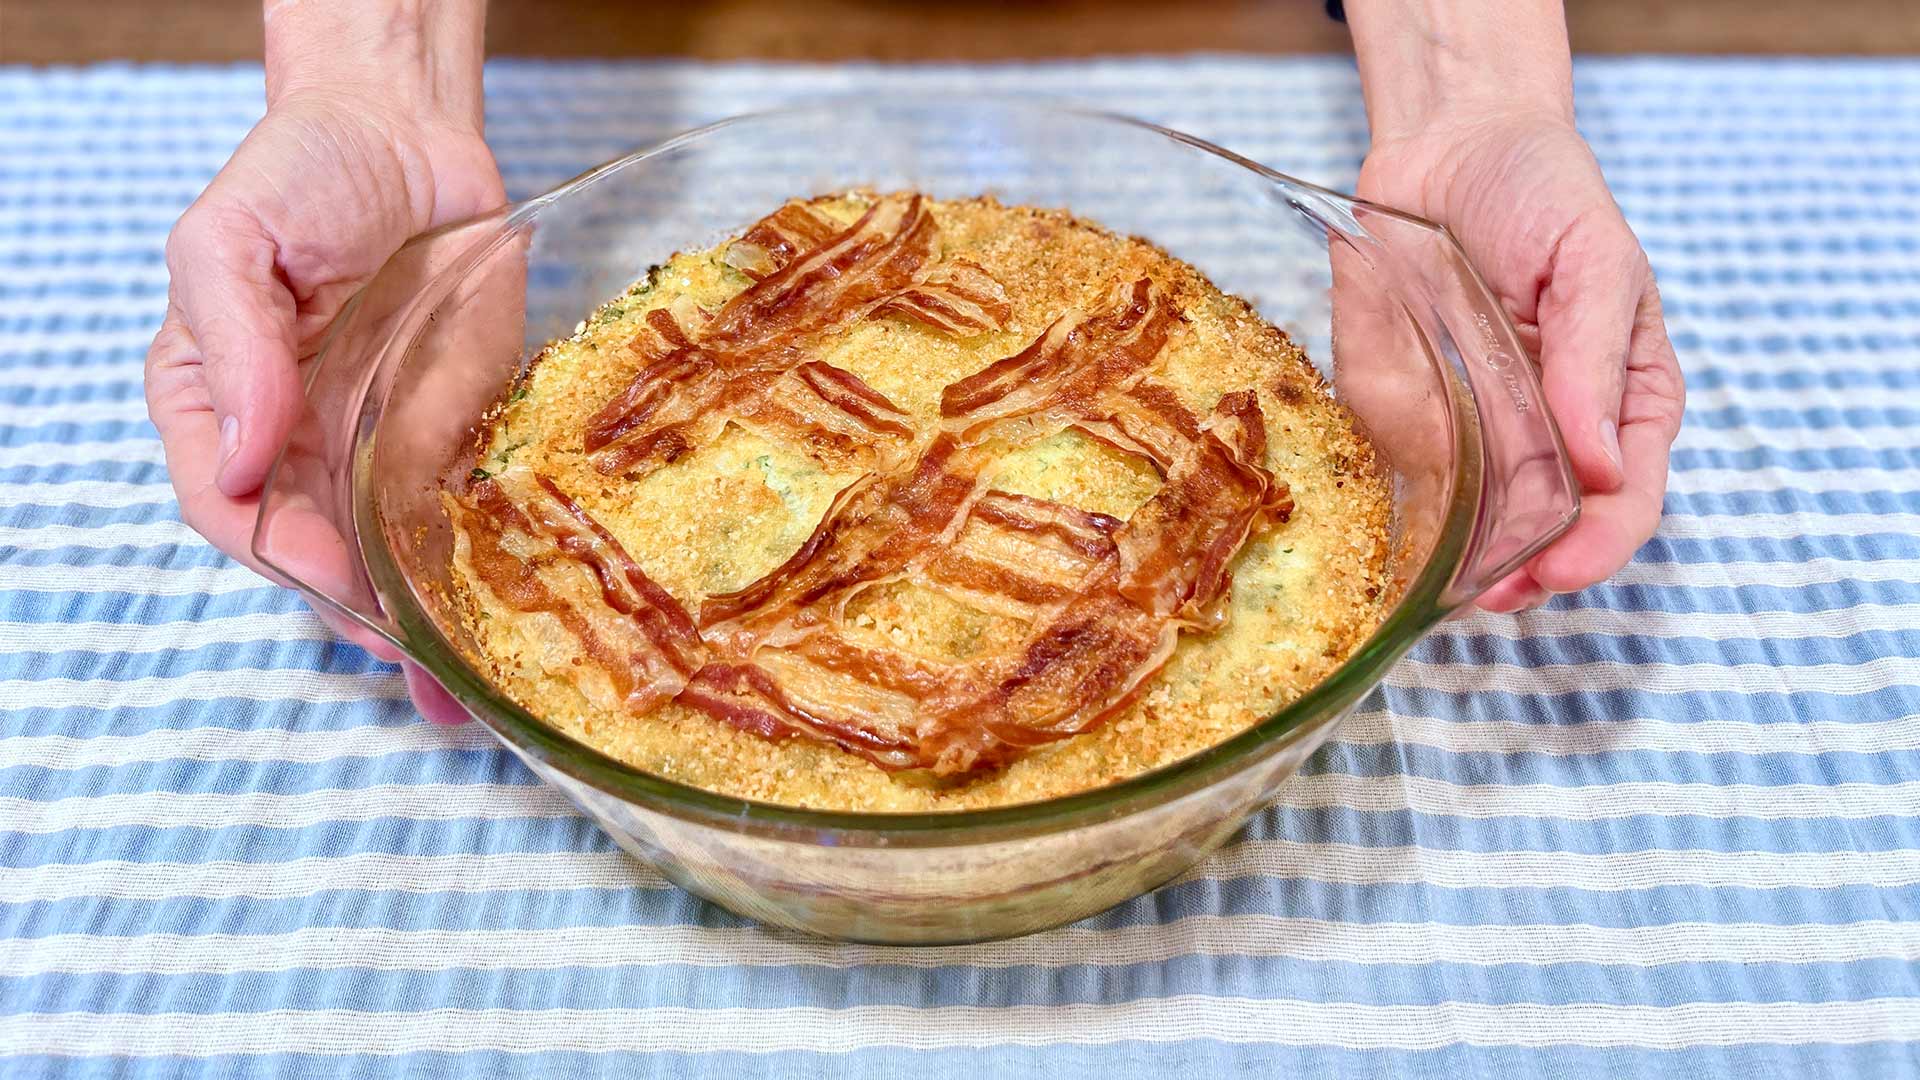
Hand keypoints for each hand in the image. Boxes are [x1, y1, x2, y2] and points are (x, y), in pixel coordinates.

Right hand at [145, 88, 501, 721]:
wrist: (407, 132)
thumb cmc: (300, 174)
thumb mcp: (229, 240)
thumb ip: (232, 343)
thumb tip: (239, 456)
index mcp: (219, 409)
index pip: (232, 513)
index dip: (282, 556)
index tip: (336, 579)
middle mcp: (297, 445)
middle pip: (319, 557)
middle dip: (366, 617)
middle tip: (421, 663)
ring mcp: (378, 445)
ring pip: (392, 555)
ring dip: (427, 621)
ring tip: (468, 684)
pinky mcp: (454, 432)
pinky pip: (462, 510)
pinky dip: (484, 564)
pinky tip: (518, 616)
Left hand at [1357, 110, 1685, 611]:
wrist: (1446, 146)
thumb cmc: (1541, 195)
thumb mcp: (1592, 260)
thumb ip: (1593, 358)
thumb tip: (1603, 464)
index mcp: (1617, 403)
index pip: (1624, 500)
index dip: (1596, 546)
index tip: (1557, 569)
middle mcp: (1548, 434)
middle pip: (1547, 532)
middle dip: (1522, 573)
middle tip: (1492, 593)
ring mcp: (1474, 433)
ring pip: (1474, 526)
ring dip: (1459, 564)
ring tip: (1444, 587)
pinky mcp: (1399, 418)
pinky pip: (1397, 482)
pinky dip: (1393, 517)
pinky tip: (1386, 540)